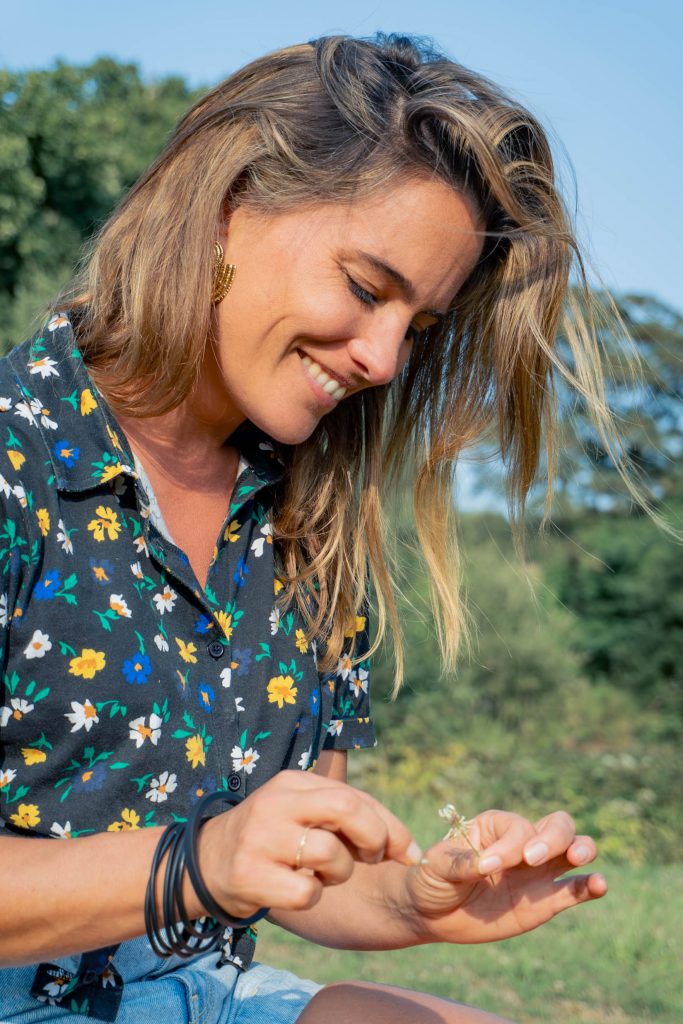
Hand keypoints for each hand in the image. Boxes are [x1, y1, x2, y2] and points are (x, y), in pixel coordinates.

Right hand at [196, 770, 419, 918]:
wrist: (205, 863)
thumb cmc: (272, 838)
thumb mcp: (302, 812)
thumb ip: (348, 817)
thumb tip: (409, 850)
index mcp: (293, 782)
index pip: (355, 796)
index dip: (390, 826)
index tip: (408, 852)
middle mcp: (276, 803)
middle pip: (347, 809)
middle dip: (375, 838)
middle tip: (372, 857)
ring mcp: (261, 838)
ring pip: (331, 855)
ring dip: (340, 873)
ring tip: (320, 873)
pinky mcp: (249, 875)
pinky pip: (307, 892)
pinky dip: (313, 896)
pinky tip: (296, 888)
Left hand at [405, 809, 606, 944]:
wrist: (432, 913)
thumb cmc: (432, 878)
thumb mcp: (437, 866)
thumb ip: (461, 863)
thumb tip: (486, 865)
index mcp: (497, 826)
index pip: (518, 827)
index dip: (507, 845)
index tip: (487, 866)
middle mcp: (523, 843)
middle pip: (557, 825)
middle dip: (551, 838)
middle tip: (531, 859)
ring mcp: (538, 872)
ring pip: (573, 850)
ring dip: (581, 850)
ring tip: (578, 859)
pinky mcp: (545, 901)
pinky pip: (574, 890)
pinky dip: (591, 886)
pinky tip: (600, 885)